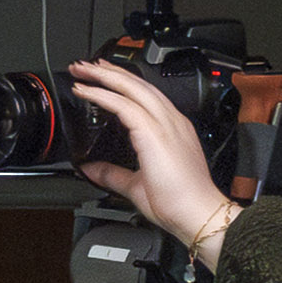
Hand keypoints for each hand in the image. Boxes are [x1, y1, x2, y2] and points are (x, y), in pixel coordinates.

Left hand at [53, 60, 241, 254]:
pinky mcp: (156, 134)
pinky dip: (104, 96)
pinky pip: (125, 106)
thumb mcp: (136, 185)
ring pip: (133, 89)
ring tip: (84, 71)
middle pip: (139, 86)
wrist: (197, 215)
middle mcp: (172, 123)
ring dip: (106, 77)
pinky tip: (87, 92)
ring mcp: (166, 126)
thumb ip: (113, 174)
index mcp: (172, 131)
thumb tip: (91, 168)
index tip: (102, 79)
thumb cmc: (179, 203)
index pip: (145, 98)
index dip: (122, 85)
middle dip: (111, 72)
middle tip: (86, 66)